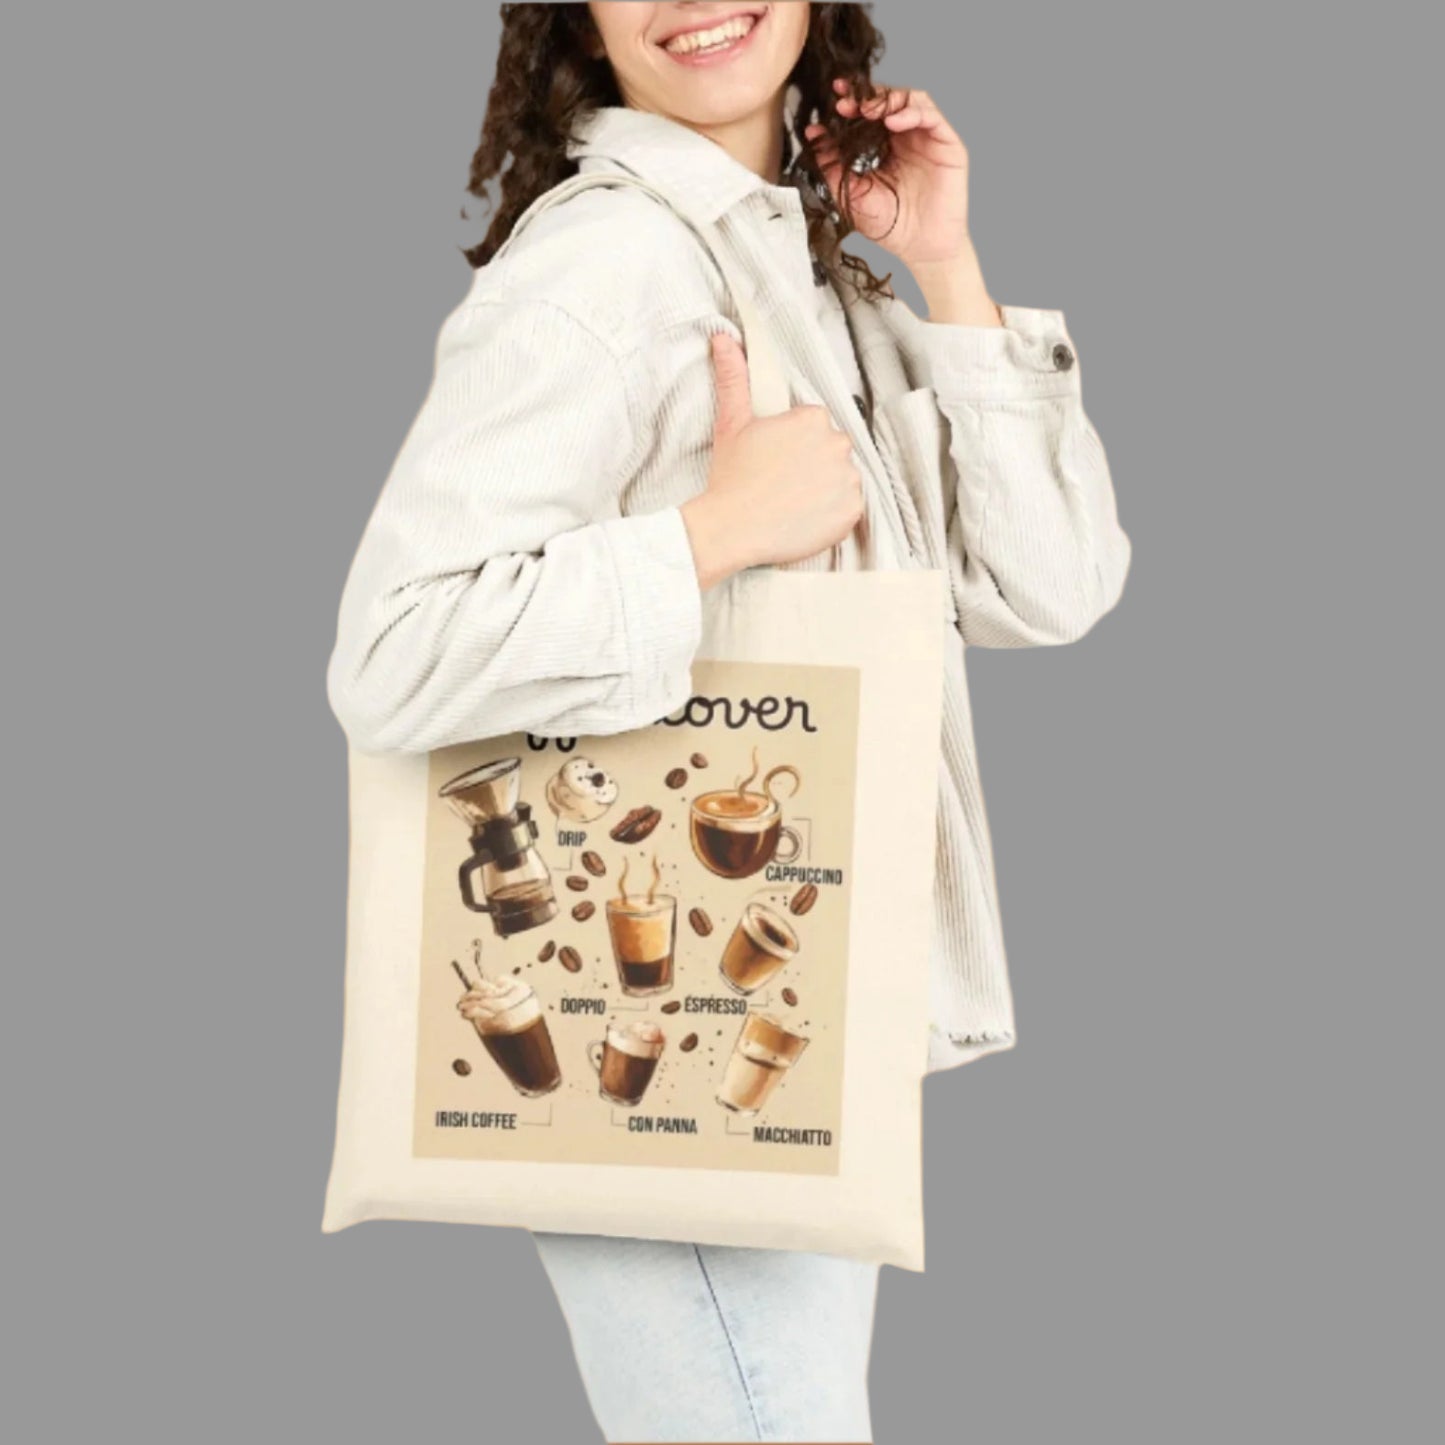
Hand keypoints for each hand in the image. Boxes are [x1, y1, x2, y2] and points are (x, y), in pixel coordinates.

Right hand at [680, 334, 863, 588]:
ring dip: (825, 487)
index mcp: (813, 419)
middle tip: (782, 482)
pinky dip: (833, 513)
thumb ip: (734, 378)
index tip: (776, 460)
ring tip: (792, 502)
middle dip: (812, 463)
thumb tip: (723, 339)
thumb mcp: (731, 423)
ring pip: (842, 478)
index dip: (793, 444)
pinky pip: (850, 508)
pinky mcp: (852, 512)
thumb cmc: (732, 477)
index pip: (814, 426)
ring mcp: (848, 479)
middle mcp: (837, 444)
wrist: (732, 529)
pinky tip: (805, 516)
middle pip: (831, 450)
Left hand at [805, 81, 1000, 326]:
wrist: (921, 249)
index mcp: (886, 146)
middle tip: (844, 101)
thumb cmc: (890, 226)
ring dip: (887, 100)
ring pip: (910, 101)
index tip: (833, 100)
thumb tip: (812, 134)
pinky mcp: (947, 144)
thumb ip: (832, 166)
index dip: (852, 103)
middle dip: (865, 97)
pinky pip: (930, 117)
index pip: (869, 115)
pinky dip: (911, 113)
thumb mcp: (853, 194)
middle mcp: (907, 137)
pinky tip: (892, 121)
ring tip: (866, 109)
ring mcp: (928, 138)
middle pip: (888, 101)